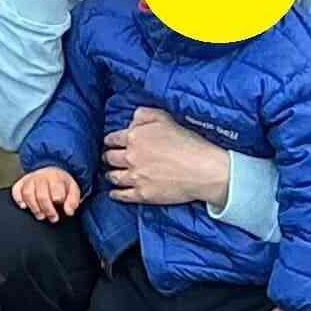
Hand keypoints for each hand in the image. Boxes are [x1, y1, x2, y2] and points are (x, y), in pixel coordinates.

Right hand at [11, 166, 82, 222]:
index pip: (55, 191)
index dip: (58, 203)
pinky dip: (18, 199)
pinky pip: (16, 190)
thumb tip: (69, 211)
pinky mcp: (22, 182)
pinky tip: (24, 206)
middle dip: (47, 209)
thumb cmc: (61, 183)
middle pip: (41, 195)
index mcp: (55, 177)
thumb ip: (73, 200)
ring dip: (34, 207)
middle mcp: (41, 177)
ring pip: (28, 194)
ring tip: (41, 215)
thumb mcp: (73, 189)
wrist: (52, 172)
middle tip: (53, 217)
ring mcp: (30, 179)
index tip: (62, 211)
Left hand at [106, 107, 232, 210]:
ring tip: (111, 175)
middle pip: (110, 158)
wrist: (202, 169)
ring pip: (113, 176)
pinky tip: (114, 193)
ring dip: (110, 175)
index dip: (111, 141)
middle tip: (109, 158)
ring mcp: (135, 177)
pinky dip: (116, 194)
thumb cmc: (187, 142)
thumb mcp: (165, 118)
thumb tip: (131, 120)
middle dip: (108, 157)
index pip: (113, 138)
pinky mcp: (142, 194)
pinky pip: (122, 195)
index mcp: (134, 137)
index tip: (110, 143)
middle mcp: (130, 157)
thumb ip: (144, 115)